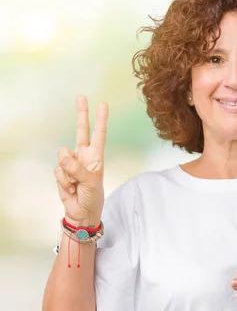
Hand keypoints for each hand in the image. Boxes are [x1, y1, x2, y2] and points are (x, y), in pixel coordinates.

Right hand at [54, 95, 107, 226]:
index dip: (100, 120)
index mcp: (96, 157)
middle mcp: (84, 156)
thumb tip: (63, 155)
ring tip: (77, 184)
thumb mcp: (91, 183)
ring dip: (69, 173)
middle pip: (80, 131)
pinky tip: (71, 188)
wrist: (81, 212)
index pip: (99, 135)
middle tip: (81, 97)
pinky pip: (58, 171)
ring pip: (63, 156)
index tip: (103, 105)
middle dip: (81, 114)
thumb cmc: (93, 197)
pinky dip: (64, 181)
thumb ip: (78, 169)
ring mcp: (71, 163)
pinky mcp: (61, 172)